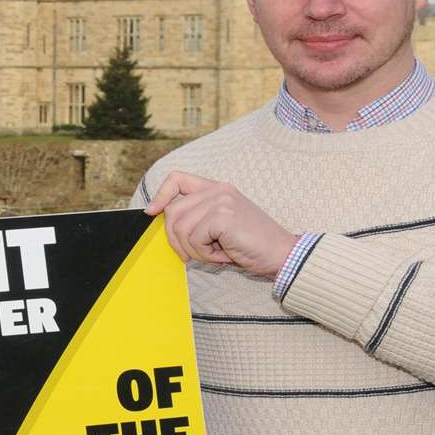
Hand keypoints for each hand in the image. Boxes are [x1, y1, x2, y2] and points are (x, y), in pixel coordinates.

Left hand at [143, 172, 297, 277]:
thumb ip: (198, 217)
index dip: (160, 195)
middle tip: (194, 255)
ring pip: (181, 228)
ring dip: (194, 250)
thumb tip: (166, 222)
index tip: (152, 213)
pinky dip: (205, 255)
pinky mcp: (223, 216)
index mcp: (217, 188)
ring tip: (215, 254)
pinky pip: (195, 239)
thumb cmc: (252, 245)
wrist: (282, 254)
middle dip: (176, 239)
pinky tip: (224, 255)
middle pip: (173, 211)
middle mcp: (218, 190)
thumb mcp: (221, 225)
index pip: (177, 178)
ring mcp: (221, 201)